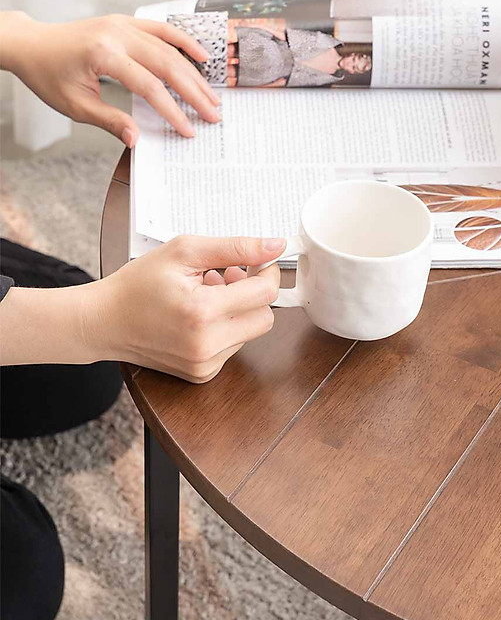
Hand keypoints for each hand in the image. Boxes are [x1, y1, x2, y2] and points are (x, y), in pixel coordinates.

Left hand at [0, 11, 220, 145]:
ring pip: (169, 49)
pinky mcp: (124, 22)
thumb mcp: (76, 106)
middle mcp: (115, 34)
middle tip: (213, 115)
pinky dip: (183, 41)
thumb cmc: (49, 74)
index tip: (188, 130)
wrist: (31, 44)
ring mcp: (121, 25)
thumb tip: (137, 139)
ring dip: (194, 74)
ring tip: (212, 96)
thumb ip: (110, 121)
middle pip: (167, 65)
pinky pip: (161, 29)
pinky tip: (202, 56)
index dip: (172, 111)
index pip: (149, 86)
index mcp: (102, 55)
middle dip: (194, 93)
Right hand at [0, 236, 284, 382]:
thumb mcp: (184, 252)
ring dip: (237, 312)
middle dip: (252, 294)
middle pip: (265, 317)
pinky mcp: (203, 375)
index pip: (265, 293)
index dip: (266, 272)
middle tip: (226, 277)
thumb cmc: (138, 283)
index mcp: (202, 312)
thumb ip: (235, 247)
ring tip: (205, 295)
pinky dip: (224, 329)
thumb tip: (278, 244)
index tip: (255, 262)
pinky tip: (199, 317)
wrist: (103, 322)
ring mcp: (206, 364)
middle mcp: (208, 344)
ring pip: (250, 332)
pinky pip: (233, 347)